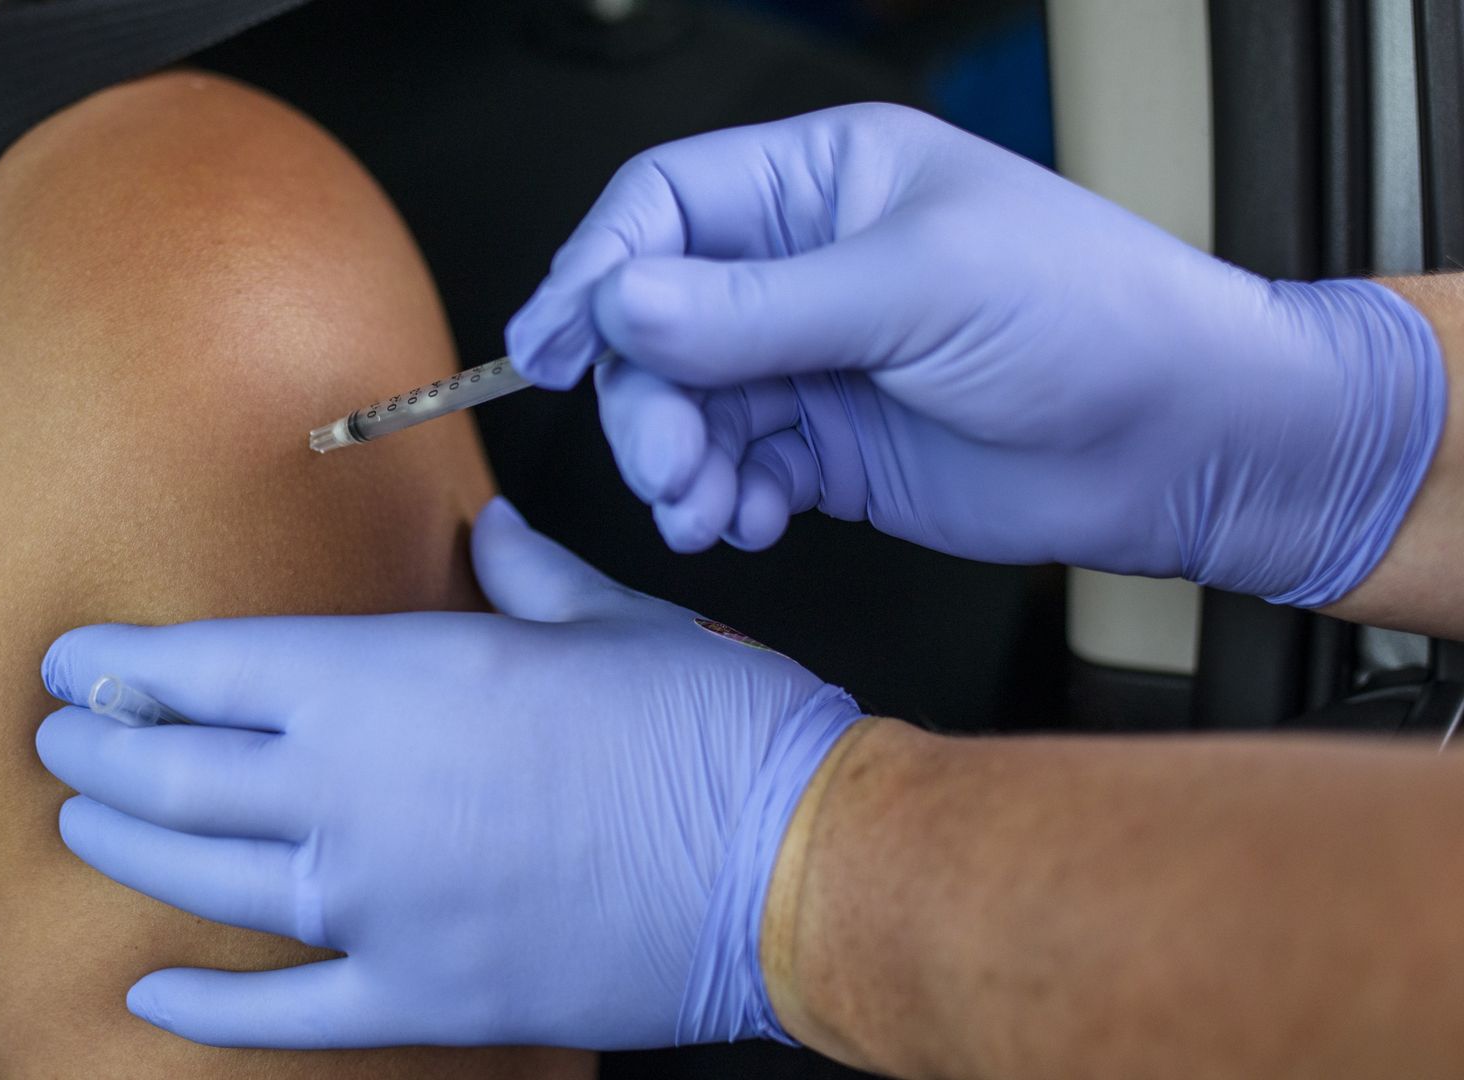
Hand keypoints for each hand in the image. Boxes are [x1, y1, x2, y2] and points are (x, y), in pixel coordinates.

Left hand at [35, 497, 862, 1049]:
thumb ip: (522, 577)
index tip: (75, 659)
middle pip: (181, 774)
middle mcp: (362, 794)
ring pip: (207, 882)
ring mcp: (383, 906)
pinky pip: (283, 1013)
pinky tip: (152, 989)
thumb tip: (485, 537)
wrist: (794, 867)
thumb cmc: (708, 727)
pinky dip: (205, 1006)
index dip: (126, 664)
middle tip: (58, 737)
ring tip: (80, 824)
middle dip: (101, 751)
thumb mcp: (608, 619)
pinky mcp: (424, 994)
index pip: (213, 668)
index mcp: (397, 681)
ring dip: (126, 847)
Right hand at [506, 104, 1445, 606]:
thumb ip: (757, 308)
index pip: (664, 205)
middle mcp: (804, 268)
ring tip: (705, 507)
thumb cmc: (1093, 319)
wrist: (1189, 445)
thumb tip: (621, 305)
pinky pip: (736, 471)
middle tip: (667, 459)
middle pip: (656, 320)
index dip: (596, 271)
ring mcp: (814, 362)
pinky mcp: (830, 448)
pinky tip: (751, 522)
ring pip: (685, 406)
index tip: (553, 344)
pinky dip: (725, 503)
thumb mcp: (916, 290)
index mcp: (824, 182)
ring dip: (677, 463)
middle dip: (644, 396)